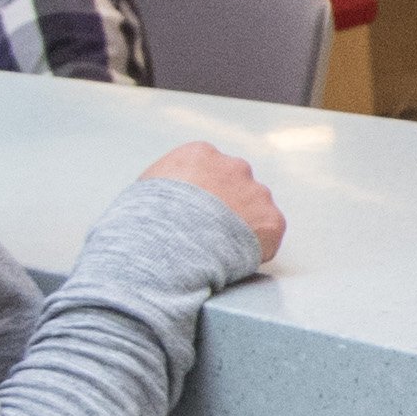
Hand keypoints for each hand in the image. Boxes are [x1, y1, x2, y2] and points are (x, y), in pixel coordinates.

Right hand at [141, 138, 287, 264]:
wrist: (167, 248)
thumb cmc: (146, 222)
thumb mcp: (144, 190)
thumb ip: (165, 184)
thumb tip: (162, 197)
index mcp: (201, 155)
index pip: (210, 170)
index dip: (203, 195)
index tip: (194, 214)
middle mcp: (234, 167)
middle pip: (237, 185)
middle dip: (228, 206)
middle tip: (210, 234)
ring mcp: (257, 193)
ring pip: (256, 209)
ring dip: (244, 226)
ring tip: (219, 250)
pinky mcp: (272, 221)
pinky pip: (268, 235)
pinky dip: (257, 248)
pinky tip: (234, 260)